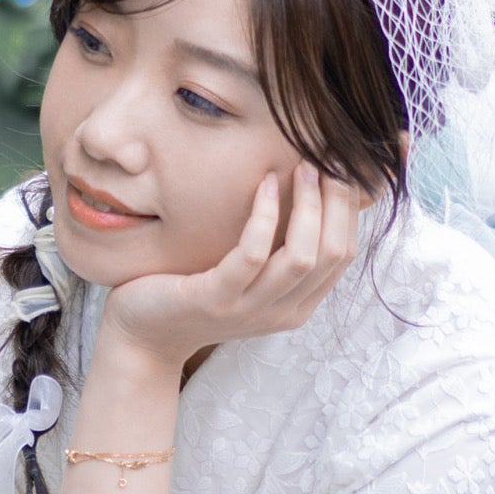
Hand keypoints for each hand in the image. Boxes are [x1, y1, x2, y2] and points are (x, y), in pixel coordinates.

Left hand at [97, 165, 363, 371]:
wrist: (145, 335)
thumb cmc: (196, 291)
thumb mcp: (249, 275)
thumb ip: (278, 247)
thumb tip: (310, 190)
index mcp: (298, 305)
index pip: (344, 254)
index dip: (349, 208)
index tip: (341, 167)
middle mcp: (282, 311)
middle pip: (333, 253)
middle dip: (337, 201)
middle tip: (326, 158)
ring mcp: (250, 309)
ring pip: (302, 257)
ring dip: (308, 206)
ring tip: (301, 167)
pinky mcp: (216, 299)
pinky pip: (252, 254)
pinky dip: (264, 215)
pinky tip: (263, 184)